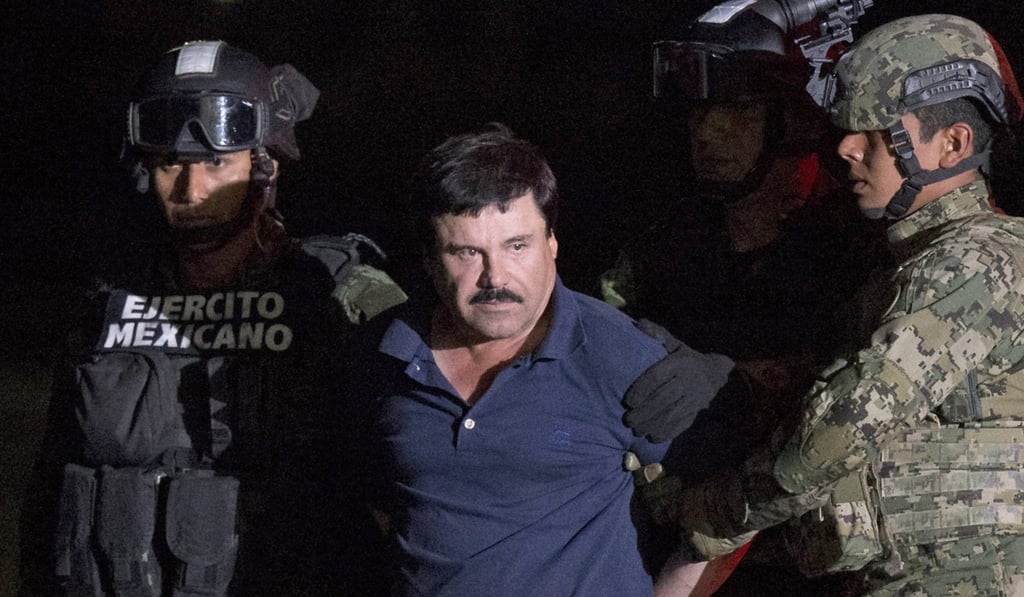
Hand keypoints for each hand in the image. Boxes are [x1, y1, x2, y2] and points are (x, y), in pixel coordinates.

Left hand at [624, 319, 734, 441]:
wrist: (716, 372)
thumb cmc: (687, 358)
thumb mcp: (674, 343)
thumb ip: (657, 334)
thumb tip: (638, 323)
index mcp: (680, 363)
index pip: (658, 377)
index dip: (641, 389)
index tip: (627, 401)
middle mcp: (689, 380)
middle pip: (663, 399)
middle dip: (644, 412)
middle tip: (628, 420)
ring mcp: (695, 398)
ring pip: (672, 414)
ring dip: (652, 424)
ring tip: (636, 429)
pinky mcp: (698, 411)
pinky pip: (683, 424)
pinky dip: (667, 432)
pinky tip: (653, 436)